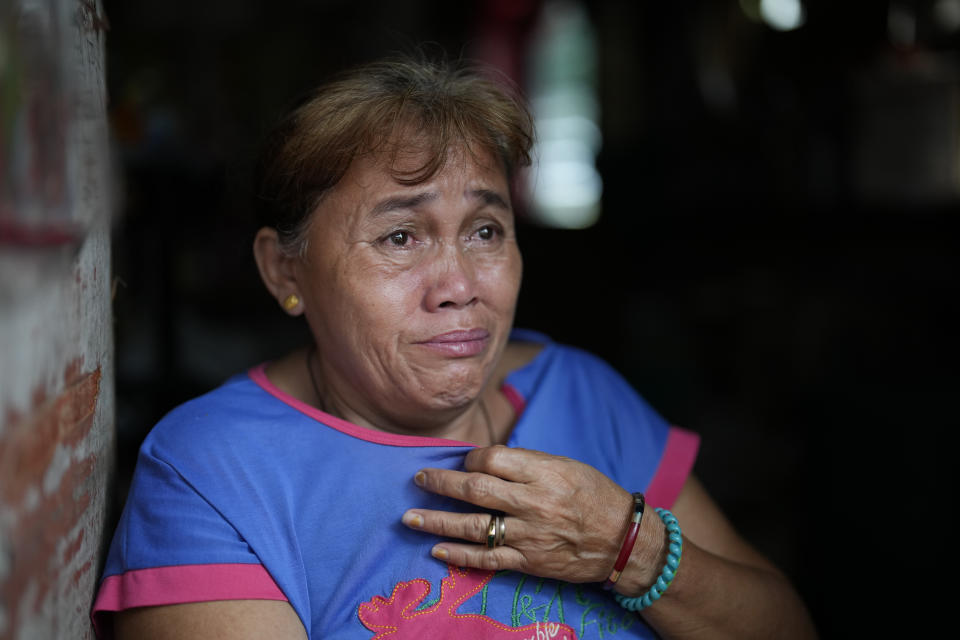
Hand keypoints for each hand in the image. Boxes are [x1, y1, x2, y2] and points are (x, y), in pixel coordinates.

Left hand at [402, 445, 639, 582]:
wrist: (623, 541)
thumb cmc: (594, 496)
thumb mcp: (565, 466)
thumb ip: (526, 464)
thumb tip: (485, 461)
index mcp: (543, 472)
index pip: (491, 459)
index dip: (469, 458)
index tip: (462, 461)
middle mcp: (532, 503)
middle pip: (474, 490)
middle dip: (440, 483)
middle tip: (419, 479)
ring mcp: (528, 535)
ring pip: (472, 527)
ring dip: (436, 521)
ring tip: (410, 518)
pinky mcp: (528, 562)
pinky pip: (487, 559)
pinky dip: (459, 556)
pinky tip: (437, 550)